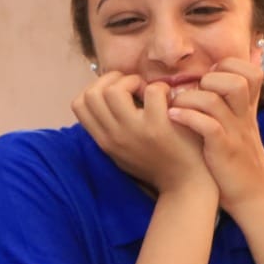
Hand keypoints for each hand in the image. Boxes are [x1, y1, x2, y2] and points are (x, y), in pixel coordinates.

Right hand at [72, 70, 212, 196]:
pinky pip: (153, 92)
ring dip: (134, 81)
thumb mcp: (123, 150)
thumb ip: (112, 128)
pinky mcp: (158, 127)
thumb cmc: (157, 163)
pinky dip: (162, 88)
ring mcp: (134, 132)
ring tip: (148, 91)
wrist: (185, 184)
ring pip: (114, 90)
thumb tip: (107, 96)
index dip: (96, 87)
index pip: (79, 104)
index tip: (117, 91)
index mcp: (103, 140)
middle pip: (93, 93)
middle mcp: (113, 136)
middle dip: (114, 79)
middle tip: (134, 87)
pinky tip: (169, 99)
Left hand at [166, 60, 263, 215]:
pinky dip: (189, 118)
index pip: (251, 72)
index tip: (206, 77)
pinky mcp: (224, 150)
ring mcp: (235, 132)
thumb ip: (232, 104)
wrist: (252, 194)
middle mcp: (243, 116)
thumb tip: (219, 85)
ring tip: (174, 105)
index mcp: (247, 109)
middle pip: (238, 79)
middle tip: (189, 91)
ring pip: (220, 98)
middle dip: (211, 78)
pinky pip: (209, 126)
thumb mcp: (239, 127)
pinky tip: (172, 118)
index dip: (229, 66)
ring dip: (193, 97)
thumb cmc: (236, 159)